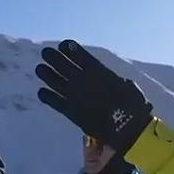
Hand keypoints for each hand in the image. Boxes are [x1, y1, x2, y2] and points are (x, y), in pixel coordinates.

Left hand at [35, 40, 153, 153]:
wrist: (126, 129)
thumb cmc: (133, 107)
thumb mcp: (127, 86)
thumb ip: (114, 80)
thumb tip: (112, 79)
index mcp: (99, 73)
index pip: (81, 56)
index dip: (71, 49)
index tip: (64, 44)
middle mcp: (84, 82)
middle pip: (64, 66)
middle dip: (54, 58)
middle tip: (45, 52)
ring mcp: (76, 97)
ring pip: (56, 82)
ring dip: (47, 74)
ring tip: (39, 68)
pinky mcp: (71, 112)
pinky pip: (55, 102)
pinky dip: (47, 97)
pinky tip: (41, 92)